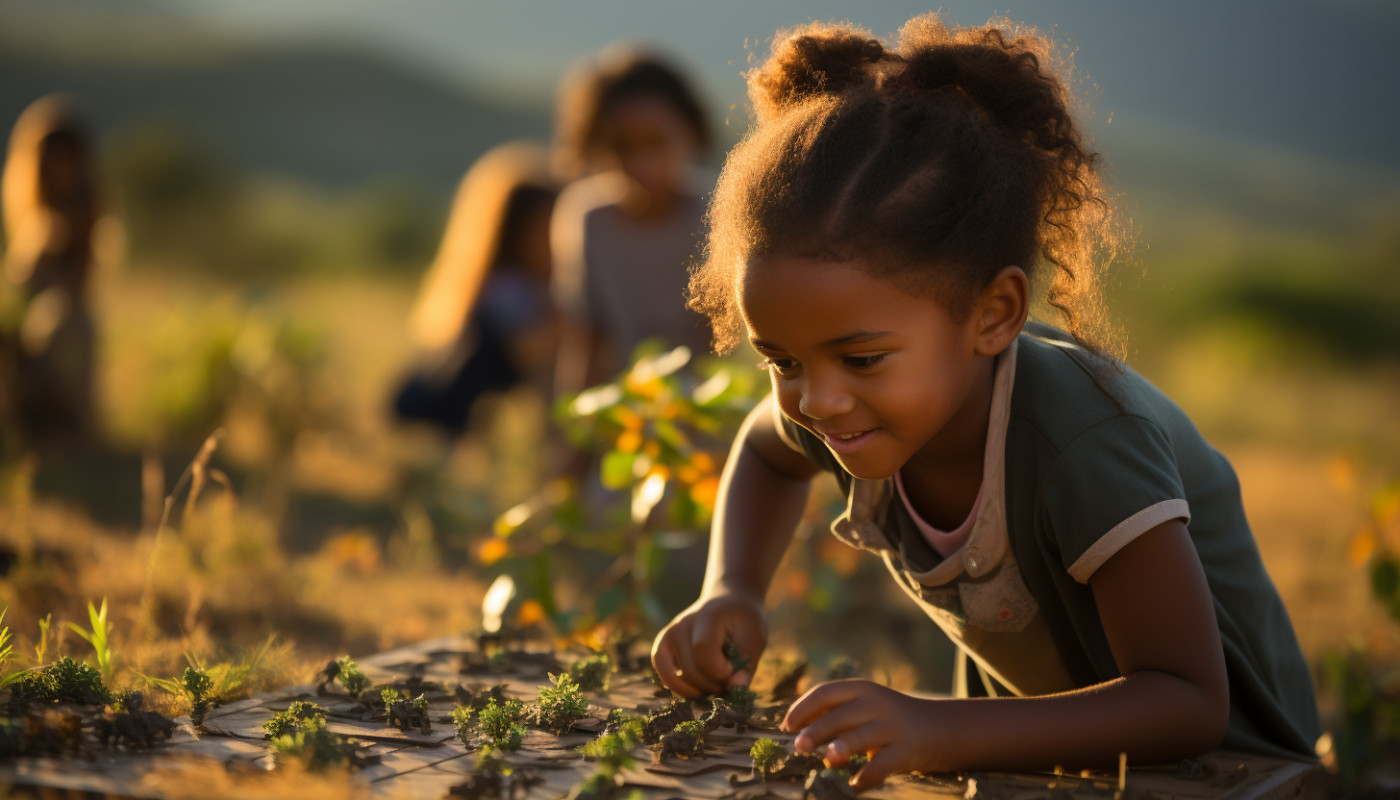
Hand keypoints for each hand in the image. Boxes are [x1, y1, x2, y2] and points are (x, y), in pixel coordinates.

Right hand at [650, 592, 766, 697]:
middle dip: (714, 684)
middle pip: (690, 670)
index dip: (720, 671)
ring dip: (699, 689)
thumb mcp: (755, 637)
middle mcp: (682, 624)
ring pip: (676, 678)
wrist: (728, 603)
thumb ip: (747, 663)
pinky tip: (698, 686)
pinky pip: (664, 675)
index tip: (735, 670)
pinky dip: (680, 688)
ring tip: (715, 680)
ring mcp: (669, 635)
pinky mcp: (662, 646)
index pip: (703, 651)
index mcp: (707, 617)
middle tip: (729, 678)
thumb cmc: (743, 621)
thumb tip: (736, 687)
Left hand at [782, 680, 944, 790]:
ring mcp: (893, 726)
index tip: (787, 726)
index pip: (826, 692)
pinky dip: (868, 776)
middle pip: (840, 715)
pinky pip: (884, 764)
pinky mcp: (907, 749)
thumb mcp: (865, 707)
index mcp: (861, 689)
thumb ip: (836, 716)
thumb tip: (799, 733)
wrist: (939, 728)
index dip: (803, 708)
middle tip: (798, 746)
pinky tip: (855, 785)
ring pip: (862, 736)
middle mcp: (876, 703)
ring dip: (843, 747)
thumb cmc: (888, 720)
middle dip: (817, 730)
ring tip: (829, 759)